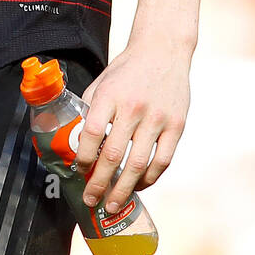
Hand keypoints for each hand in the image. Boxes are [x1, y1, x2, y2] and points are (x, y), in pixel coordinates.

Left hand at [73, 42, 190, 214]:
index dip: (83, 157)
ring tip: (112, 204)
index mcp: (109, 96)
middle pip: (113, 155)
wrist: (162, 51)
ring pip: (138, 165)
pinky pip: (162, 161)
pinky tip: (138, 186)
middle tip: (91, 200)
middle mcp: (133, 108)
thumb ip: (90, 109)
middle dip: (99, 182)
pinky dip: (149, 178)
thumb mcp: (102, 82)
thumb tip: (77, 142)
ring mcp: (157, 118)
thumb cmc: (127, 70)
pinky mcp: (177, 126)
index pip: (91, 133)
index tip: (78, 171)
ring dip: (124, 189)